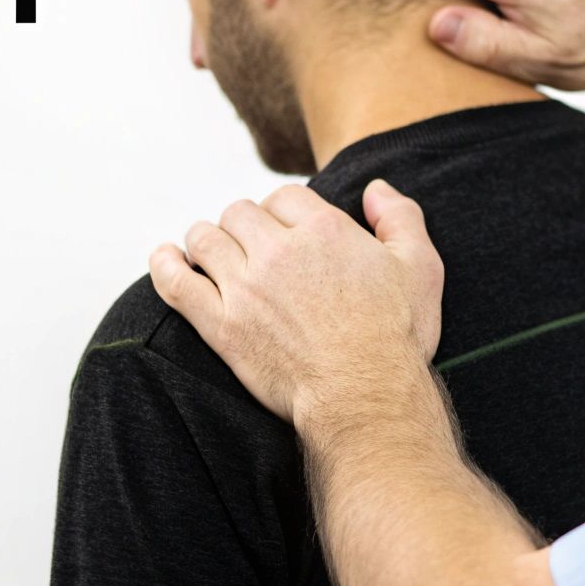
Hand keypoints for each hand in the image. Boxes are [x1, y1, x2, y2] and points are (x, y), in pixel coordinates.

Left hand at [149, 180, 444, 426]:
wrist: (365, 398)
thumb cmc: (395, 336)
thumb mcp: (419, 267)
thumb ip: (400, 216)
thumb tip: (374, 188)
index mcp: (324, 230)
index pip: (284, 197)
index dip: (284, 211)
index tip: (287, 232)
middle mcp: (279, 252)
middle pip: (240, 213)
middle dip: (245, 225)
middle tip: (253, 247)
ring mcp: (246, 288)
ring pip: (206, 239)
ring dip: (207, 240)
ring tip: (214, 253)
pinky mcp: (223, 326)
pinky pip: (178, 283)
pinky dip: (165, 265)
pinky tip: (165, 258)